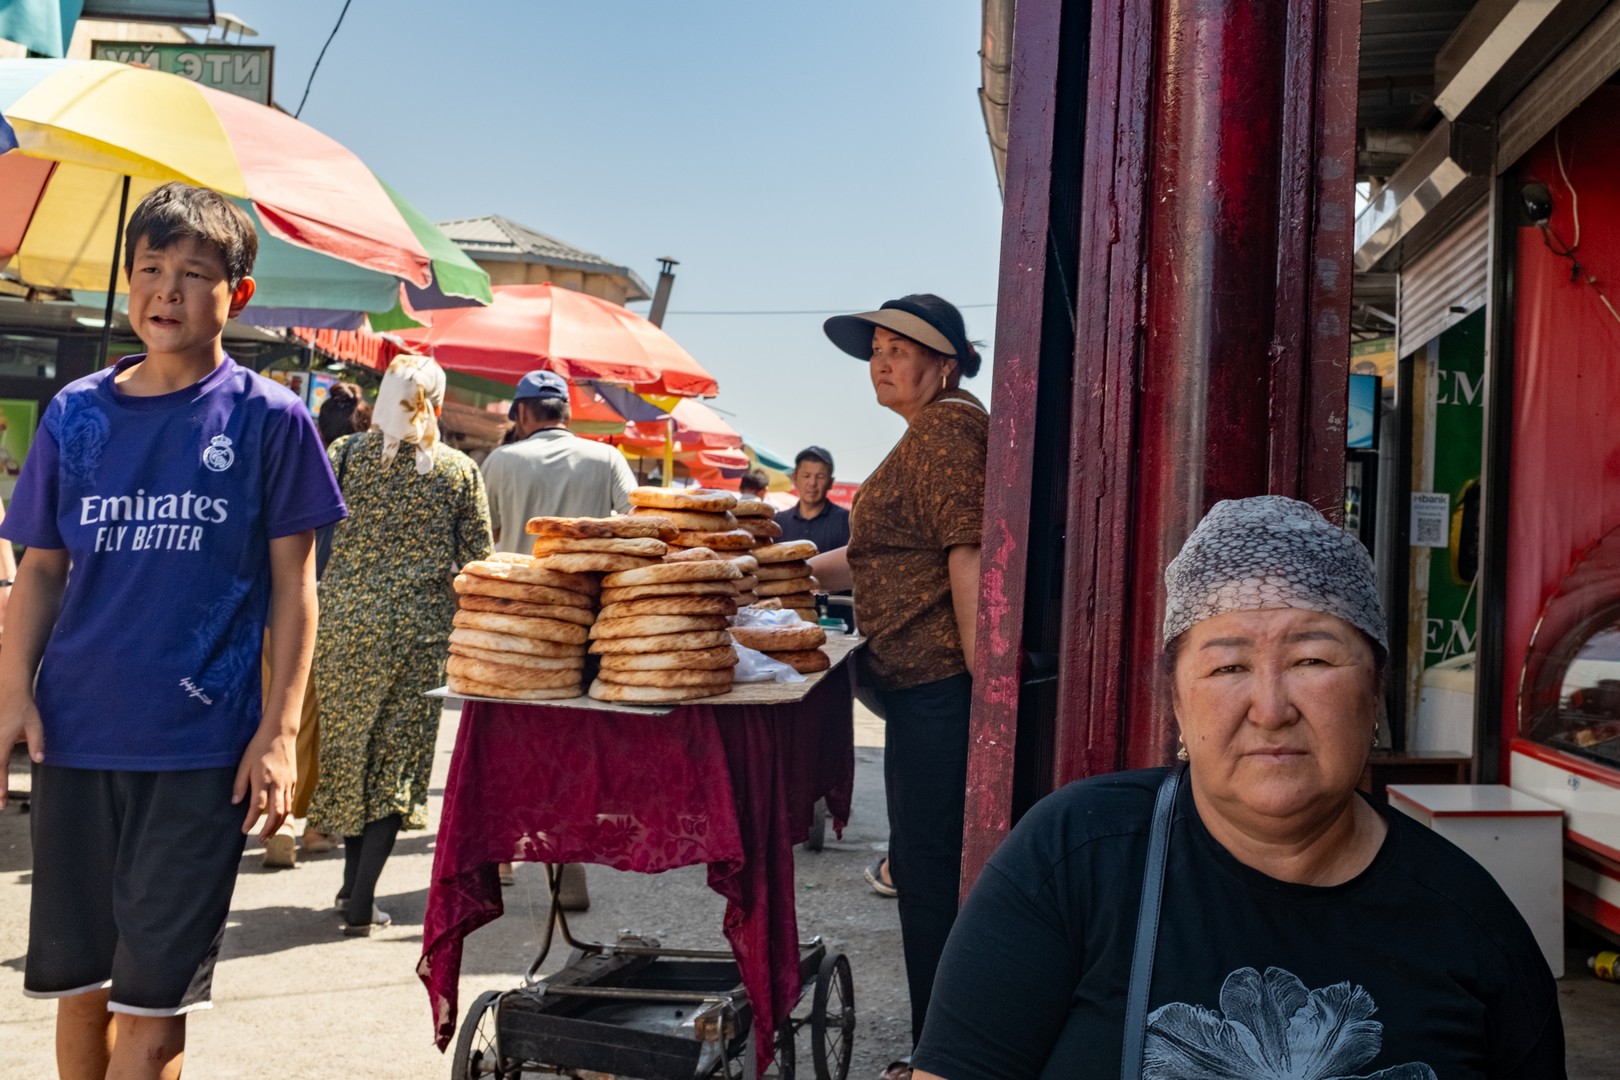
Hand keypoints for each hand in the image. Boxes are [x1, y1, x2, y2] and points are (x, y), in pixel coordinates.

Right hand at [0, 693, 42, 809]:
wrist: (9, 690)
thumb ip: (37, 742)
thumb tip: (39, 760)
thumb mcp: (35, 724)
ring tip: (0, 795)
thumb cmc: (24, 707)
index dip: (0, 785)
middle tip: (0, 805)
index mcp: (1, 741)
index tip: (2, 799)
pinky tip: (0, 771)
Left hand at [233, 730, 295, 840]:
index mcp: (263, 779)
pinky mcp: (293, 781)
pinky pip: (290, 801)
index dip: (251, 821)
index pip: (258, 806)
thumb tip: (236, 803)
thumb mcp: (244, 764)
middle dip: (269, 829)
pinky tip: (278, 819)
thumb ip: (240, 784)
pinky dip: (285, 813)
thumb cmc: (258, 748)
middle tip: (261, 840)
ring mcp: (288, 783)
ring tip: (270, 835)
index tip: (244, 830)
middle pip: (277, 813)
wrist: (280, 734)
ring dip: (278, 825)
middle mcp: (278, 784)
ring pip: (286, 810)